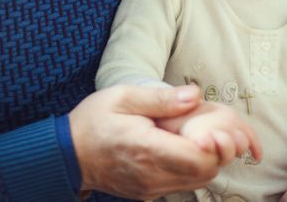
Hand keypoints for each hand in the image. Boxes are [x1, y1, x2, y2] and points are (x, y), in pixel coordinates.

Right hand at [69, 84, 223, 199]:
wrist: (69, 154)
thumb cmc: (94, 121)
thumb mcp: (123, 97)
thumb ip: (161, 98)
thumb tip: (194, 95)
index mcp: (145, 149)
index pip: (197, 157)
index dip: (215, 144)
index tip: (214, 126)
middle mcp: (151, 175)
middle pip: (205, 171)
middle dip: (217, 149)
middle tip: (212, 125)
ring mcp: (151, 188)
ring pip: (198, 180)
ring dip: (206, 158)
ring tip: (198, 134)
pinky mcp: (149, 192)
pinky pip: (183, 183)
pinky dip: (192, 166)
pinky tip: (183, 146)